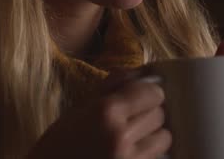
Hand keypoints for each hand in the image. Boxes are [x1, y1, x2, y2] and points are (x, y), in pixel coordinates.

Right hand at [28, 71, 171, 158]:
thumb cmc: (59, 142)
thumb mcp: (78, 108)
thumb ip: (110, 87)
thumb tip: (140, 72)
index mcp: (105, 112)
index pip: (150, 93)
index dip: (147, 92)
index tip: (140, 94)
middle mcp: (121, 135)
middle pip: (159, 114)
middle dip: (150, 111)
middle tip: (135, 115)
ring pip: (164, 137)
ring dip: (154, 134)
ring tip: (136, 136)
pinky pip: (158, 156)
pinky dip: (151, 151)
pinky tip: (133, 151)